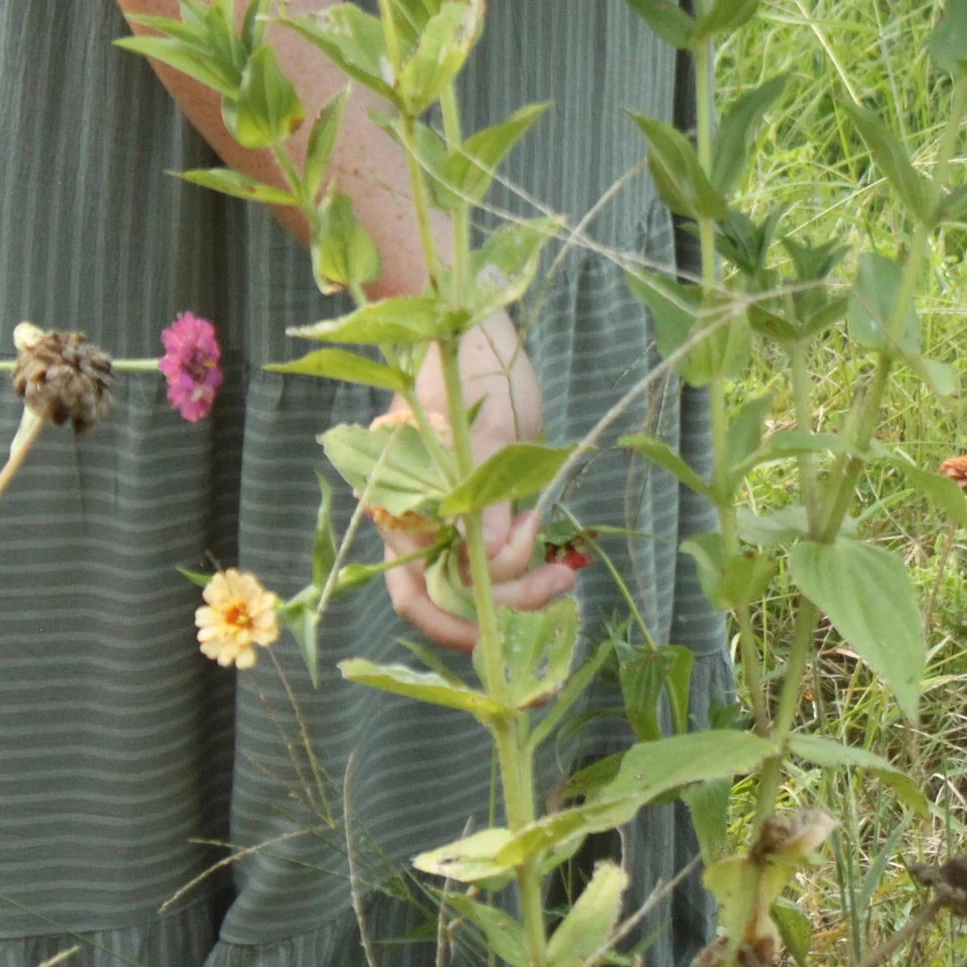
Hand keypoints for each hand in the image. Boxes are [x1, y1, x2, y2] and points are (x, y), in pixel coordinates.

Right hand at [381, 320, 577, 648]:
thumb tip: (491, 556)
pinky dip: (530, 568)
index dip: (455, 623)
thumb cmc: (470, 370)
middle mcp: (422, 525)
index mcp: (401, 508)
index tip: (504, 627)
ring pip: (484, 584)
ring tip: (565, 568)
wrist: (479, 339)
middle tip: (560, 584)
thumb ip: (488, 494)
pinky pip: (503, 559)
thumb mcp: (488, 428)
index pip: (416, 593)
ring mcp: (454, 521)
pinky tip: (560, 559)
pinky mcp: (486, 513)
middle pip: (455, 596)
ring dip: (524, 587)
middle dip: (507, 603)